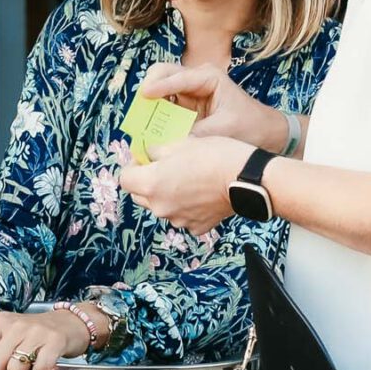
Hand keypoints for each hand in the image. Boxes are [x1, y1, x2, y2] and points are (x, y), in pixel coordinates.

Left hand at [120, 135, 252, 237]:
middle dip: (147, 182)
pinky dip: (187, 207)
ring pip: (161, 207)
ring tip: (187, 180)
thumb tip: (149, 153)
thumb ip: (157, 150)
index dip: (132, 167)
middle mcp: (160, 206)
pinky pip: (182, 216)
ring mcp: (178, 219)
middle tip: (165, 168)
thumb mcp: (180, 143)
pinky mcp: (196, 226)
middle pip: (140, 195)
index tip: (144, 160)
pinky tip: (200, 194)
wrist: (246, 177)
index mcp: (151, 184)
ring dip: (167, 195)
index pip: (125, 178)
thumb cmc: (213, 155)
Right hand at [133, 60, 287, 153]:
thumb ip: (195, 135)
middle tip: (139, 108)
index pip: (177, 76)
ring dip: (149, 102)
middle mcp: (195, 79)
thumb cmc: (250, 127)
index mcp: (208, 77)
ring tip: (140, 119)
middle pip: (162, 73)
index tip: (144, 95)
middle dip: (148, 87)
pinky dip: (154, 114)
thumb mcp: (223, 131)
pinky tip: (149, 127)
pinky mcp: (185, 106)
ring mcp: (188, 91)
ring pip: (158, 87)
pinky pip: (163, 105)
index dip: (159, 86)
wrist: (266, 133)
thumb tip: (166, 145)